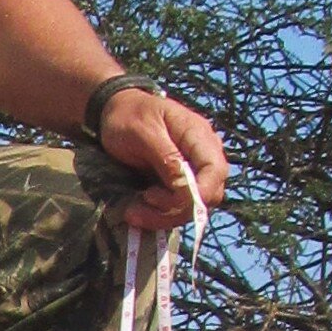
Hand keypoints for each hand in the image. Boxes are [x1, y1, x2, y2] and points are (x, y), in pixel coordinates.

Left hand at [101, 87, 228, 232]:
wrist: (115, 113)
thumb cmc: (129, 116)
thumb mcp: (143, 132)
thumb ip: (165, 157)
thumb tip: (183, 183)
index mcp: (199, 136)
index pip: (216, 171)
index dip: (200, 194)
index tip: (167, 202)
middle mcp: (202, 156)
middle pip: (208, 195)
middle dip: (177, 209)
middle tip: (143, 203)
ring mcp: (193, 172)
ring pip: (193, 207)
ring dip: (164, 216)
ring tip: (132, 211)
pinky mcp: (178, 185)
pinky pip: (178, 208)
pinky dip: (159, 216)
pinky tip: (136, 211)